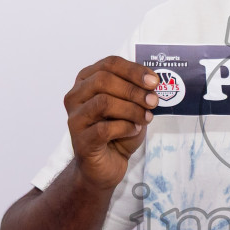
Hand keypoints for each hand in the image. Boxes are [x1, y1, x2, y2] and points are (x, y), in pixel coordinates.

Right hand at [63, 56, 157, 190]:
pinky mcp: (80, 141)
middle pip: (104, 79)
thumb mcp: (131, 107)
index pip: (109, 64)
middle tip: (153, 101)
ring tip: (146, 118)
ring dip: (131, 109)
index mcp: (86, 81)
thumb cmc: (118, 133)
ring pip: (103, 102)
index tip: (154, 81)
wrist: (106, 165)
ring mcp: (75, 118)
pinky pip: (104, 129)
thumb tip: (153, 83)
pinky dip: (125, 128)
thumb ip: (138, 92)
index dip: (134, 70)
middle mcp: (75, 96)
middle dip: (133, 90)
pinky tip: (134, 130)